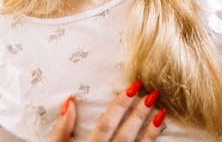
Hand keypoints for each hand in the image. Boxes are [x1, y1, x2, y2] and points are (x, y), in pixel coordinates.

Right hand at [49, 80, 165, 141]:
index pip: (106, 125)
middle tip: (153, 93)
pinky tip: (158, 132)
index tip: (134, 86)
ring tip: (161, 111)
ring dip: (151, 131)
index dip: (120, 105)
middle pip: (125, 135)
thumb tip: (70, 102)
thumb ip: (60, 131)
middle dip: (139, 113)